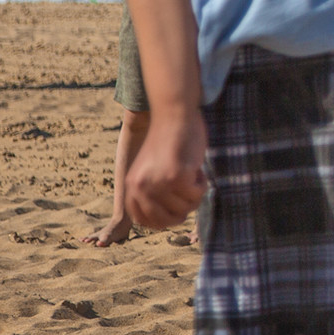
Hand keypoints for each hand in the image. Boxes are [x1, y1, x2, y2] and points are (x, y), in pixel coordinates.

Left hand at [123, 111, 207, 228]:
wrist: (174, 113)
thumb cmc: (169, 139)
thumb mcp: (152, 169)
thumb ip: (153, 191)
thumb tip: (173, 217)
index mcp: (131, 186)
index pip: (144, 221)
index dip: (164, 220)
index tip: (178, 212)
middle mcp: (141, 187)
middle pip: (168, 219)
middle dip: (183, 209)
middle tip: (189, 191)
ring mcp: (158, 183)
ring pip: (185, 208)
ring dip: (195, 193)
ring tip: (192, 172)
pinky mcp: (176, 176)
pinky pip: (197, 195)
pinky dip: (202, 184)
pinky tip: (197, 168)